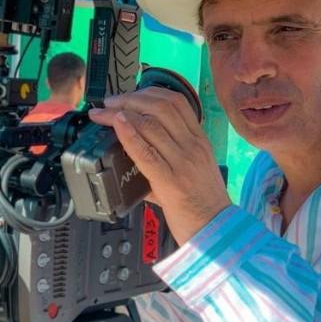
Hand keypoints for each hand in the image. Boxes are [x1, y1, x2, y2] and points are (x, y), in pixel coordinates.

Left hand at [89, 87, 230, 244]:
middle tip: (109, 102)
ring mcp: (182, 162)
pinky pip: (146, 151)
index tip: (127, 96)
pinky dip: (128, 134)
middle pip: (161, 106)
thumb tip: (135, 147)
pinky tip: (116, 125)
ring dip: (121, 113)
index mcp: (199, 140)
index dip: (147, 92)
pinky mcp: (170, 181)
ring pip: (151, 124)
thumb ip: (169, 154)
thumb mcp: (193, 168)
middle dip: (130, 99)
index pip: (176, 102)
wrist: (217, 229)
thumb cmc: (203, 202)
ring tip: (103, 114)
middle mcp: (192, 146)